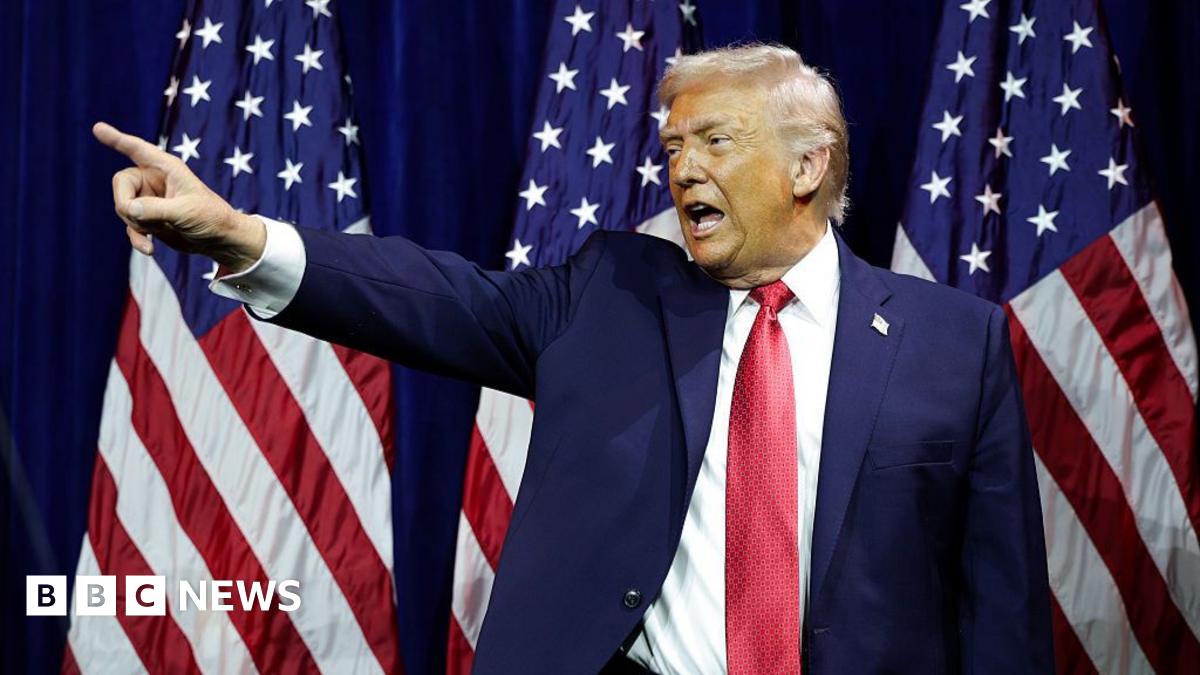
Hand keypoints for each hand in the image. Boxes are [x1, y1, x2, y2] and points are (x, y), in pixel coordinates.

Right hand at [93, 122, 265, 271]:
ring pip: (124, 207)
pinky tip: (149, 249)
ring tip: (157, 233)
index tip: (97, 127)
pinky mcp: (149, 219)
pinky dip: (136, 238)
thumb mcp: (185, 212)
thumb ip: (156, 209)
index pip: (137, 149)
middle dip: (125, 204)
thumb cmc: (211, 218)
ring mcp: (150, 199)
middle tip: (137, 218)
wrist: (220, 240)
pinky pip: (130, 225)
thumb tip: (128, 208)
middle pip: (121, 184)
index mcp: (166, 168)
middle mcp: (154, 180)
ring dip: (135, 224)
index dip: (117, 139)